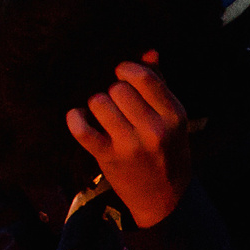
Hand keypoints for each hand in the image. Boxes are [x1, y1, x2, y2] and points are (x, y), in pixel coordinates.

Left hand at [68, 52, 192, 228]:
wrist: (165, 198)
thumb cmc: (167, 150)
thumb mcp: (172, 119)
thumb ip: (160, 84)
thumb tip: (148, 51)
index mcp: (174, 115)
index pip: (145, 78)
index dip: (126, 70)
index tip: (120, 74)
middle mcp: (155, 129)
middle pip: (118, 89)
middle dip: (111, 92)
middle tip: (114, 103)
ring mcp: (131, 145)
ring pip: (99, 103)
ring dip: (95, 105)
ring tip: (101, 114)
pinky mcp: (108, 157)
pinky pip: (82, 129)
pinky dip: (75, 119)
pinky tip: (78, 117)